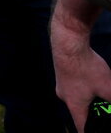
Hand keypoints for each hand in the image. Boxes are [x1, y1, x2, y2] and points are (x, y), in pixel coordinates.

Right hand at [52, 0, 110, 130]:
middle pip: (80, 111)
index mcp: (74, 105)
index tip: (97, 130)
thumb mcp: (108, 86)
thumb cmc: (86, 67)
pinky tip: (91, 76)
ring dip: (89, 97)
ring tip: (101, 89)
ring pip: (77, 97)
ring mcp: (61, 84)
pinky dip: (84, 86)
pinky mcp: (61, 73)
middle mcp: (64, 97)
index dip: (90, 131)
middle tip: (105, 107)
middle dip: (93, 111)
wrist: (68, 43)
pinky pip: (73, 85)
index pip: (81, 126)